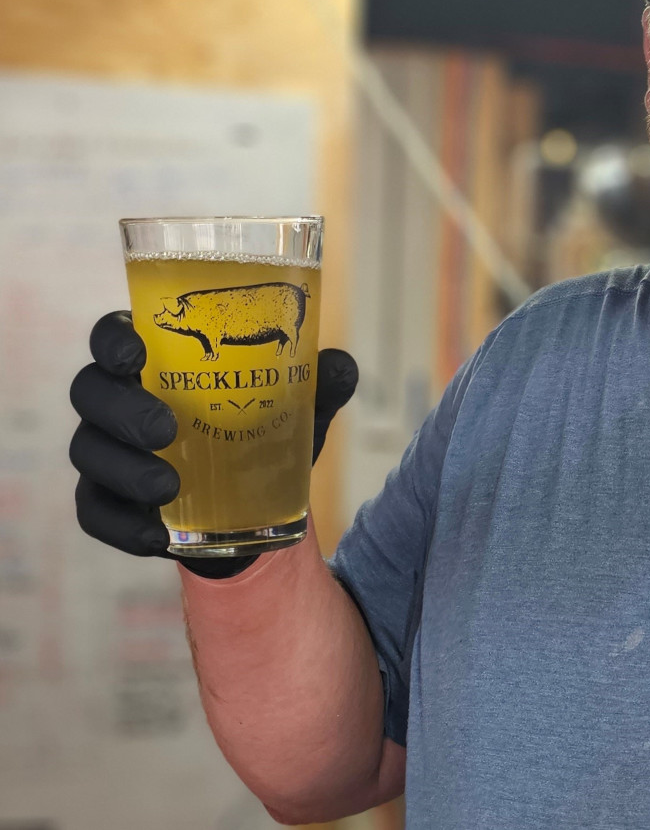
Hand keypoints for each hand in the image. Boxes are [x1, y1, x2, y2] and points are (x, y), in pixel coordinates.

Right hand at [70, 311, 357, 577]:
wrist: (261, 506)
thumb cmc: (265, 434)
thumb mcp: (299, 408)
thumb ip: (319, 383)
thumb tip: (337, 366)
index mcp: (155, 362)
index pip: (113, 336)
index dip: (113, 340)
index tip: (136, 354)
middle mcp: (118, 402)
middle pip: (90, 391)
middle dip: (121, 409)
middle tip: (166, 429)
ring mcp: (107, 453)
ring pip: (88, 453)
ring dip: (124, 470)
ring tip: (170, 486)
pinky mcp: (109, 503)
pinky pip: (95, 513)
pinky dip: (122, 525)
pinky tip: (156, 536)